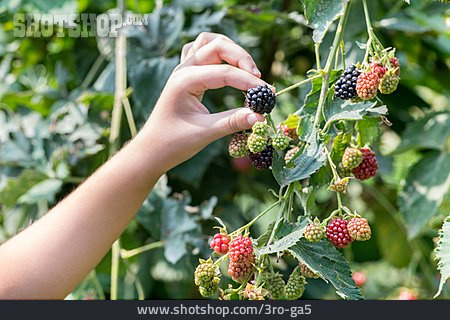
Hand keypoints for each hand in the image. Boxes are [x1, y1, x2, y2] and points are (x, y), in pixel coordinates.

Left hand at [139, 32, 269, 172]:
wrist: (151, 150)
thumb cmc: (173, 143)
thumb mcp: (205, 133)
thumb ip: (233, 122)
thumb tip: (260, 116)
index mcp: (185, 80)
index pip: (225, 72)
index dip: (249, 82)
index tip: (268, 94)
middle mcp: (183, 69)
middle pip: (218, 46)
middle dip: (242, 59)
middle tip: (259, 81)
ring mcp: (183, 70)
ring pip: (209, 43)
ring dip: (230, 50)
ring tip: (247, 70)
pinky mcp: (185, 76)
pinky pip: (200, 51)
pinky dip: (217, 53)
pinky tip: (227, 66)